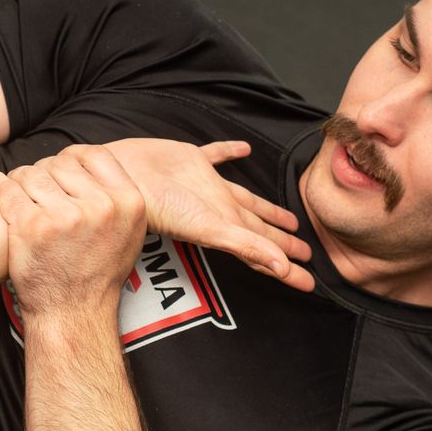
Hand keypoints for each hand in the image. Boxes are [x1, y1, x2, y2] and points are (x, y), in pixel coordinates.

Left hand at [0, 145, 146, 317]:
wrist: (72, 314)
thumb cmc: (95, 276)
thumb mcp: (128, 233)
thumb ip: (116, 199)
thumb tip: (89, 166)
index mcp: (128, 202)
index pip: (94, 154)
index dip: (71, 159)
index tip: (59, 172)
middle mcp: (100, 206)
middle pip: (58, 163)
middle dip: (42, 175)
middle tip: (35, 196)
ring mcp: (65, 216)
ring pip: (30, 173)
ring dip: (18, 183)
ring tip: (19, 201)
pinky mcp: (32, 226)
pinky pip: (5, 188)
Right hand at [104, 138, 314, 292]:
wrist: (121, 176)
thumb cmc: (159, 206)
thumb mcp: (207, 229)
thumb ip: (246, 246)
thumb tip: (283, 269)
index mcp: (225, 226)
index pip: (264, 250)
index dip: (287, 266)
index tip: (310, 281)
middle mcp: (219, 208)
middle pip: (259, 228)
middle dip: (281, 241)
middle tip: (305, 252)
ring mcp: (205, 184)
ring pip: (245, 198)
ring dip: (265, 208)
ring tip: (287, 216)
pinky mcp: (190, 160)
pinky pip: (216, 155)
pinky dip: (229, 153)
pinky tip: (242, 149)